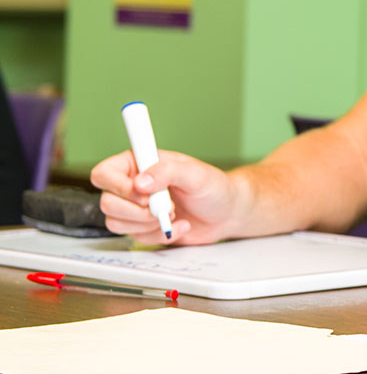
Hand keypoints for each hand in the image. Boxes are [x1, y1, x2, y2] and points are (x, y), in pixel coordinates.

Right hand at [90, 149, 241, 244]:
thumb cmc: (214, 187)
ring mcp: (135, 208)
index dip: (117, 186)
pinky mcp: (142, 228)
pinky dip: (159, 234)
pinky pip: (135, 237)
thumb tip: (140, 182)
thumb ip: (168, 172)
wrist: (227, 213)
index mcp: (138, 163)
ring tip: (174, 214)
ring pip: (115, 223)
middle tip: (166, 206)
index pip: (104, 173)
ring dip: (147, 224)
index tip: (143, 194)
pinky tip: (180, 225)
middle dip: (137, 211)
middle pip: (106, 202)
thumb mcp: (196, 174)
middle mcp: (131, 185)